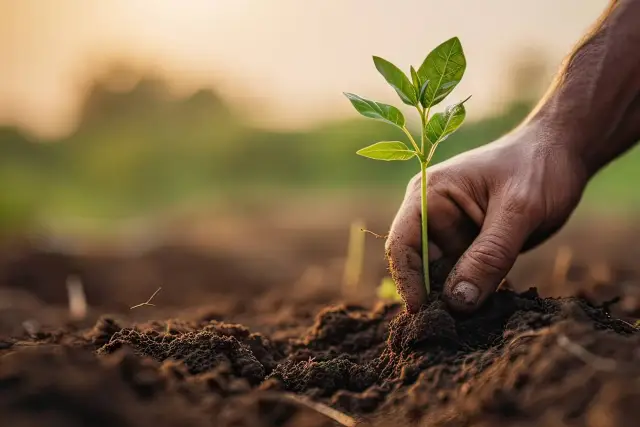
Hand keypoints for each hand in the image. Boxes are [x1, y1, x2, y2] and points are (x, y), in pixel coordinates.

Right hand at [385, 122, 588, 312]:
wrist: (563, 153)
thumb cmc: (537, 167)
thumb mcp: (518, 210)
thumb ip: (489, 255)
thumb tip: (457, 302)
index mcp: (429, 196)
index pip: (402, 244)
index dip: (407, 280)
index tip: (423, 314)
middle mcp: (433, 216)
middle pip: (418, 265)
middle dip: (430, 297)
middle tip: (447, 330)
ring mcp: (452, 233)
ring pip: (441, 277)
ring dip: (452, 300)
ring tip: (467, 328)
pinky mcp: (472, 247)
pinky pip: (464, 277)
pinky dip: (471, 296)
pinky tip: (482, 315)